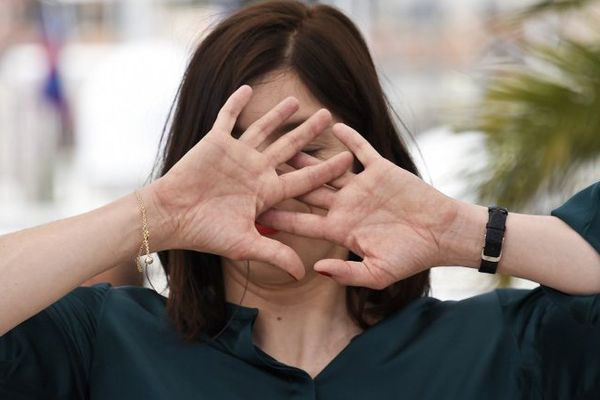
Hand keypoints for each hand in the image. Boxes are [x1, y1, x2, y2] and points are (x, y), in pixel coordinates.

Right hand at [149, 86, 352, 278]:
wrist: (170, 218)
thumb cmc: (205, 233)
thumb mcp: (245, 244)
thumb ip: (275, 254)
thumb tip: (303, 275)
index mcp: (266, 192)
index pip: (303, 178)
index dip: (325, 170)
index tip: (348, 160)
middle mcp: (255, 171)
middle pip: (289, 149)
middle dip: (309, 134)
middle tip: (330, 117)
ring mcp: (236, 155)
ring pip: (263, 130)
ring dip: (279, 115)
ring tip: (297, 101)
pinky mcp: (215, 143)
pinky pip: (227, 118)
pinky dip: (236, 103)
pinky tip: (247, 88)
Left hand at [257, 123, 459, 287]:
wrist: (442, 234)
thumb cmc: (411, 257)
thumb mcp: (377, 274)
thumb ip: (346, 273)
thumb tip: (316, 269)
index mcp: (340, 229)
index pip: (302, 223)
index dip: (279, 218)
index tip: (254, 213)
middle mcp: (345, 205)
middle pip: (308, 191)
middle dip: (284, 182)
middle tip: (257, 171)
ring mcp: (362, 186)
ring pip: (328, 168)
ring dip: (309, 156)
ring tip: (285, 142)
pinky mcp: (381, 170)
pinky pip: (362, 150)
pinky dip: (350, 139)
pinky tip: (334, 126)